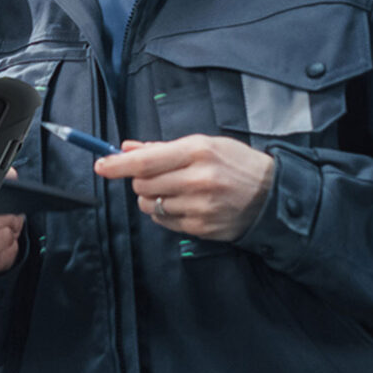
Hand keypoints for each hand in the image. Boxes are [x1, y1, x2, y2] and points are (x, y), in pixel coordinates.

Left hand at [93, 135, 274, 243]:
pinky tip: (184, 205)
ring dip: (153, 198)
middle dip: (140, 180)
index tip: (101, 165)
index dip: (118, 165)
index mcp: (197, 152)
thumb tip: (127, 148)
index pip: (145, 161)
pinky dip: (165, 213)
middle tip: (156, 176)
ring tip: (175, 191)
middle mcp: (197, 180)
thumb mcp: (204, 144)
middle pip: (143, 184)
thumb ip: (163, 148)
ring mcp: (199, 207)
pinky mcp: (200, 228)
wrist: (270, 195)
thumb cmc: (236, 164)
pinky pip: (164, 222)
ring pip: (150, 205)